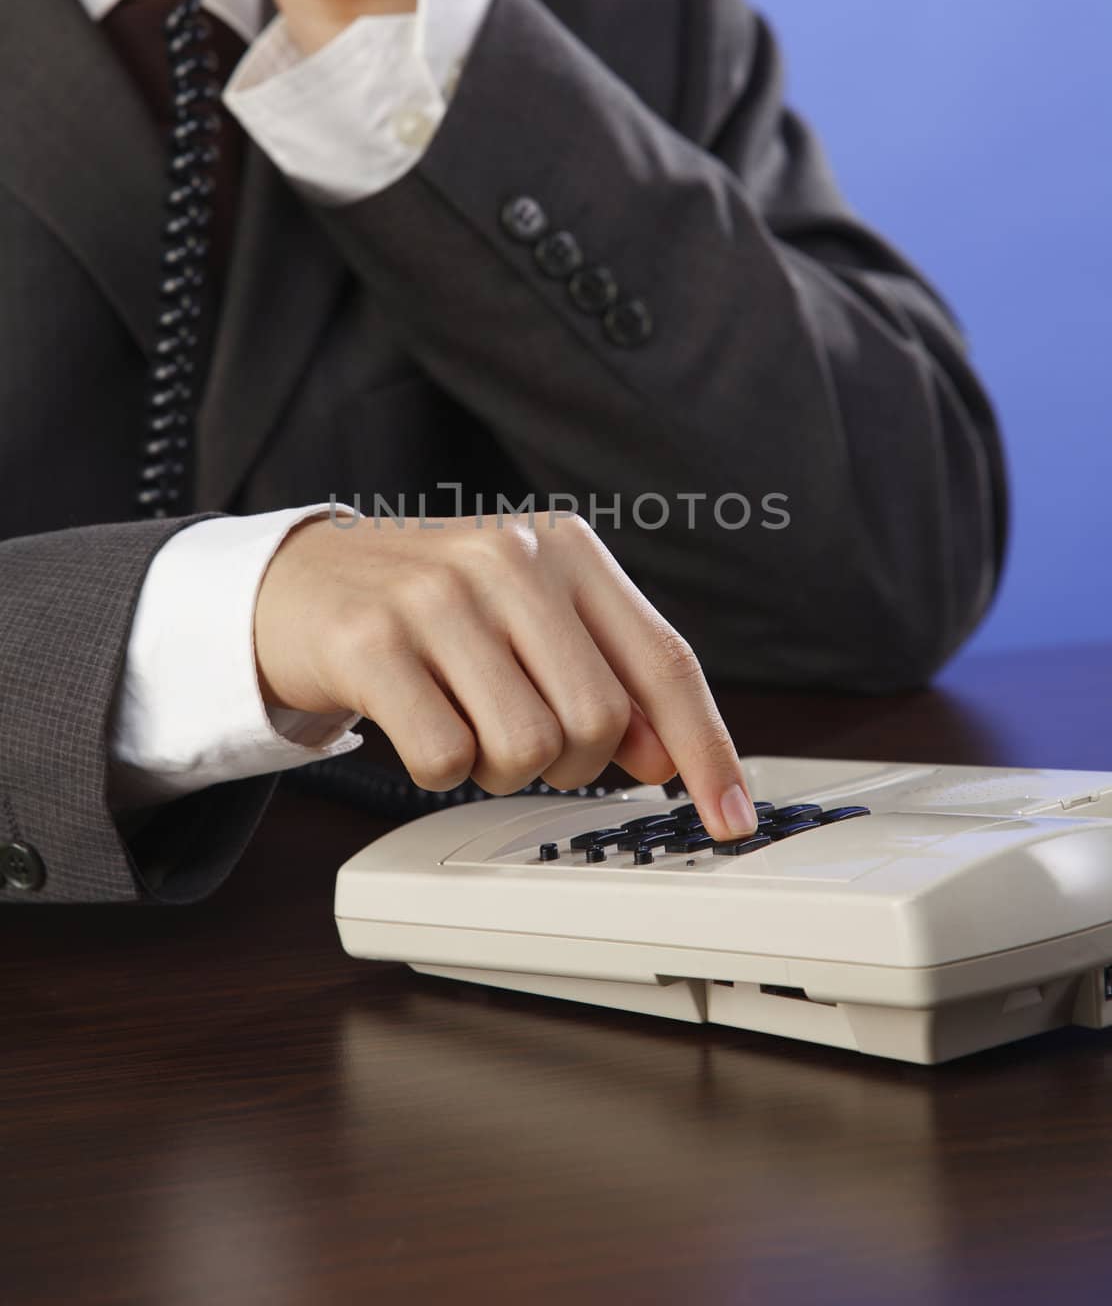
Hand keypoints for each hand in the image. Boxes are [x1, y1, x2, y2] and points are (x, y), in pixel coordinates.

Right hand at [254, 512, 758, 839]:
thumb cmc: (430, 606)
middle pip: (599, 720)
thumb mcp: (528, 620)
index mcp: (566, 548)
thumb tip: (666, 755)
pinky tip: (420, 727)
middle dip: (575, 764)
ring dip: (502, 771)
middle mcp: (508, 558)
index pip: (663, 661)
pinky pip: (445, 758)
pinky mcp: (370, 640)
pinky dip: (440, 770)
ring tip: (468, 729)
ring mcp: (436, 595)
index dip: (704, 748)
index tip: (730, 814)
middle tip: (531, 746)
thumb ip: (604, 675)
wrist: (299, 580)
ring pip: (526, 747)